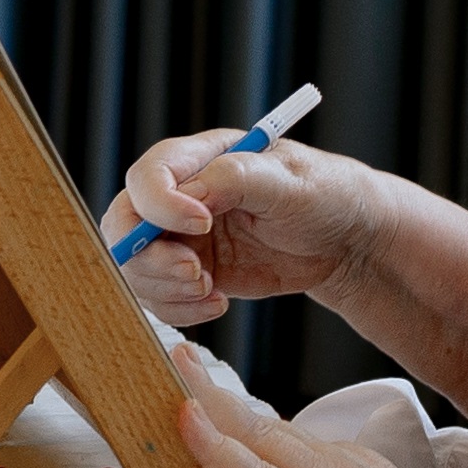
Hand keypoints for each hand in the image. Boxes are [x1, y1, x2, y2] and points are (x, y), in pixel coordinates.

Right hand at [102, 130, 368, 325]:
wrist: (343, 240)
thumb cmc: (323, 194)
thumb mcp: (288, 180)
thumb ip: (236, 177)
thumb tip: (189, 192)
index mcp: (199, 158)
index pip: (148, 178)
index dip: (160, 206)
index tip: (202, 224)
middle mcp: (179, 196)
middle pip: (124, 225)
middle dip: (150, 258)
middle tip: (195, 274)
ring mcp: (180, 237)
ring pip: (135, 268)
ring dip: (166, 289)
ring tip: (211, 291)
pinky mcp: (189, 272)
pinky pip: (159, 297)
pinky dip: (179, 309)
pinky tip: (217, 302)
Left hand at [164, 349, 467, 467]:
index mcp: (347, 466)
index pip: (275, 431)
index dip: (229, 408)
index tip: (192, 383)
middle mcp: (338, 467)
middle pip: (261, 422)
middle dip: (209, 388)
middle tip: (171, 356)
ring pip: (258, 440)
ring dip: (208, 407)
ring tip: (170, 374)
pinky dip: (222, 453)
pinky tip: (192, 428)